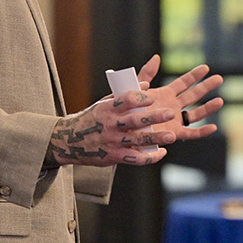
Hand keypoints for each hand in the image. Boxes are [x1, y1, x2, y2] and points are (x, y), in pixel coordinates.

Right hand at [46, 55, 223, 167]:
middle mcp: (111, 125)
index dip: (139, 98)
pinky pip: (135, 159)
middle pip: (134, 121)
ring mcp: (113, 142)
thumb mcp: (105, 103)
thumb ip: (126, 94)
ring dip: (156, 139)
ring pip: (137, 140)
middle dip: (153, 117)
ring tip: (172, 136)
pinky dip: (150, 157)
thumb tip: (146, 84)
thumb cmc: (94, 118)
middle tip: (171, 113)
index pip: (125, 100)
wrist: (70, 141)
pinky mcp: (115, 157)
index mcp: (108, 108)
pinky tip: (162, 152)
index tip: (152, 96)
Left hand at [133, 54, 223, 141]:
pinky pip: (191, 133)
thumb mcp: (135, 89)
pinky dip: (202, 132)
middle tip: (219, 78)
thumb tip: (156, 57)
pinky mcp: (174, 134)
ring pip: (196, 114)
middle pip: (194, 95)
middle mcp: (173, 106)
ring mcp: (175, 120)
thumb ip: (146, 74)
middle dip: (206, 87)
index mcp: (165, 94)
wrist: (120, 130)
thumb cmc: (125, 110)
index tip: (205, 68)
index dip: (194, 75)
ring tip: (220, 101)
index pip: (183, 83)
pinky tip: (213, 127)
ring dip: (208, 108)